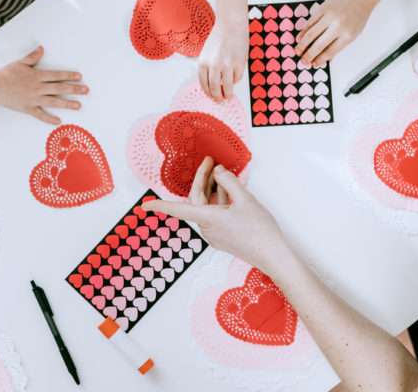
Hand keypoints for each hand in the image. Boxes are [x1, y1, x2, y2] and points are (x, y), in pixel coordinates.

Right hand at [0, 46, 87, 124]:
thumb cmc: (6, 74)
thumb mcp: (20, 63)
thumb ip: (32, 57)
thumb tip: (41, 49)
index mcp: (37, 75)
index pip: (57, 75)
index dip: (69, 75)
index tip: (80, 77)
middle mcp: (38, 87)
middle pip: (59, 88)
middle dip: (74, 89)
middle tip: (86, 90)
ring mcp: (33, 99)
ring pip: (53, 102)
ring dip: (67, 104)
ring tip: (79, 105)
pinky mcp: (28, 108)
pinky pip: (40, 115)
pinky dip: (49, 119)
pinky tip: (59, 121)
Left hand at [142, 158, 288, 274]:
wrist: (272, 255)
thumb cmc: (260, 230)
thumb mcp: (246, 198)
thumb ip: (228, 181)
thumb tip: (217, 172)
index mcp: (209, 218)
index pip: (178, 209)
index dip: (160, 206)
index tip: (145, 205)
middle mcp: (207, 228)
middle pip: (196, 200)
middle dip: (202, 179)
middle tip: (210, 161)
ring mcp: (214, 235)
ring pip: (206, 207)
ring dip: (212, 190)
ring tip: (221, 174)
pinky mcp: (222, 238)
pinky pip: (213, 215)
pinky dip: (218, 202)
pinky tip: (228, 193)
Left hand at [198, 22, 246, 100]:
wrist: (231, 25)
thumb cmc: (219, 38)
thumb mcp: (207, 53)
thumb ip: (208, 68)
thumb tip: (212, 86)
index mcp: (203, 62)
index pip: (204, 84)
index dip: (208, 93)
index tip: (211, 96)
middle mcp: (214, 65)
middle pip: (215, 89)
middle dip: (218, 97)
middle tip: (220, 100)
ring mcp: (228, 65)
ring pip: (227, 87)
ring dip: (228, 94)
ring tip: (228, 96)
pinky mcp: (239, 64)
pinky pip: (237, 78)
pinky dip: (235, 80)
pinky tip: (234, 77)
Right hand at [296, 0, 374, 65]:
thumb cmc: (358, 16)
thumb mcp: (353, 34)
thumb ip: (339, 46)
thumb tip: (327, 59)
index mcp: (348, 35)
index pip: (330, 51)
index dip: (320, 59)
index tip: (313, 64)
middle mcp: (338, 26)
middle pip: (319, 44)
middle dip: (309, 54)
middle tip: (302, 60)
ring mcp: (330, 16)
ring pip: (311, 33)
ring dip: (303, 44)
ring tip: (298, 50)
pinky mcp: (323, 8)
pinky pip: (310, 22)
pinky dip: (304, 30)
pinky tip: (301, 37)